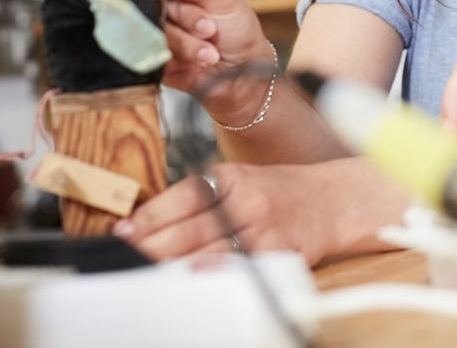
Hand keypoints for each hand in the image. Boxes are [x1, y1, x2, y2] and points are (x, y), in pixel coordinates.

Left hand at [114, 163, 341, 265]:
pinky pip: (235, 269)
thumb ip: (202, 198)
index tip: (122, 232)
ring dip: (172, 266)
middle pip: (189, 229)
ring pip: (207, 254)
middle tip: (123, 257)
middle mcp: (248, 202)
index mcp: (235, 176)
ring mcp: (264, 231)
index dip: (149, 217)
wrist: (334, 202)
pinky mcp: (276, 255)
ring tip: (143, 272)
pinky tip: (187, 279)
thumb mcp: (242, 180)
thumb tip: (148, 223)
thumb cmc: (282, 192)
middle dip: (151, 247)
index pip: (183, 196)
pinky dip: (208, 276)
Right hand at [136, 0, 271, 122]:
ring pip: (147, 21)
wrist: (240, 73)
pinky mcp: (143, 49)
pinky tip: (201, 58)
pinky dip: (180, 54)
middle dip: (182, 12)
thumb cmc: (236, 27)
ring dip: (186, 38)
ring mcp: (147, 20)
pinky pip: (148, 47)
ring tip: (211, 44)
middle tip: (210, 26)